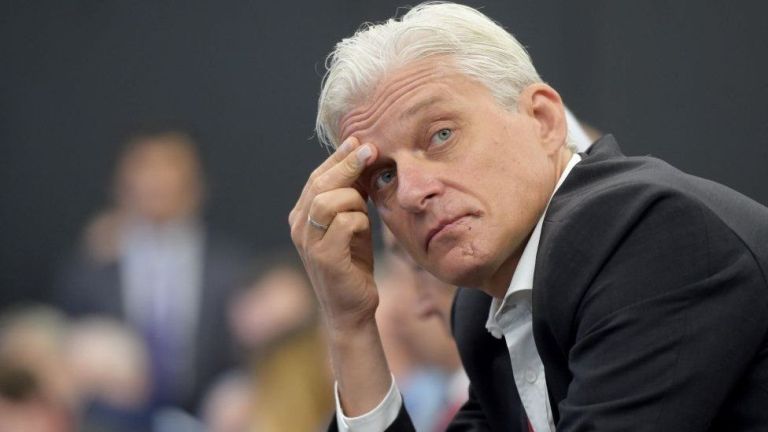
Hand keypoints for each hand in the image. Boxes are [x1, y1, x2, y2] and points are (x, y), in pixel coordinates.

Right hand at [289, 137, 378, 331]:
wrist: (352, 308)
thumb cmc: (353, 263)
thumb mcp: (352, 224)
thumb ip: (351, 196)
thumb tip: (362, 158)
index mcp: (302, 216)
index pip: (317, 177)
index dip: (338, 158)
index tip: (360, 142)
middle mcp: (299, 227)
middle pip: (320, 183)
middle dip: (347, 164)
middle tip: (371, 150)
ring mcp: (308, 243)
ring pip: (328, 200)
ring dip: (354, 198)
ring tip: (366, 209)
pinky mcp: (324, 258)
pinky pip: (344, 223)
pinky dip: (359, 220)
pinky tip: (364, 229)